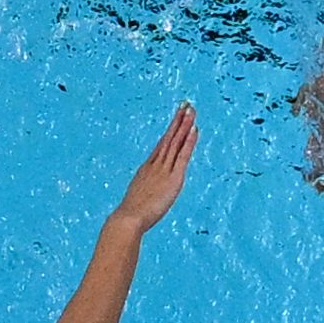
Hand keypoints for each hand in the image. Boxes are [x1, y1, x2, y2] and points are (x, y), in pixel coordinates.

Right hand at [112, 103, 197, 231]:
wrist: (129, 217)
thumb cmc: (131, 215)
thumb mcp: (137, 200)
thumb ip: (143, 195)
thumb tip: (142, 200)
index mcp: (147, 169)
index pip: (161, 146)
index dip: (169, 132)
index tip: (176, 119)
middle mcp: (155, 165)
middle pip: (169, 138)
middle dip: (178, 121)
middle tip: (186, 105)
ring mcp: (164, 169)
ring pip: (176, 142)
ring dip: (184, 125)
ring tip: (191, 110)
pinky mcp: (174, 177)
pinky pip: (183, 155)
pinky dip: (189, 141)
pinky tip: (195, 129)